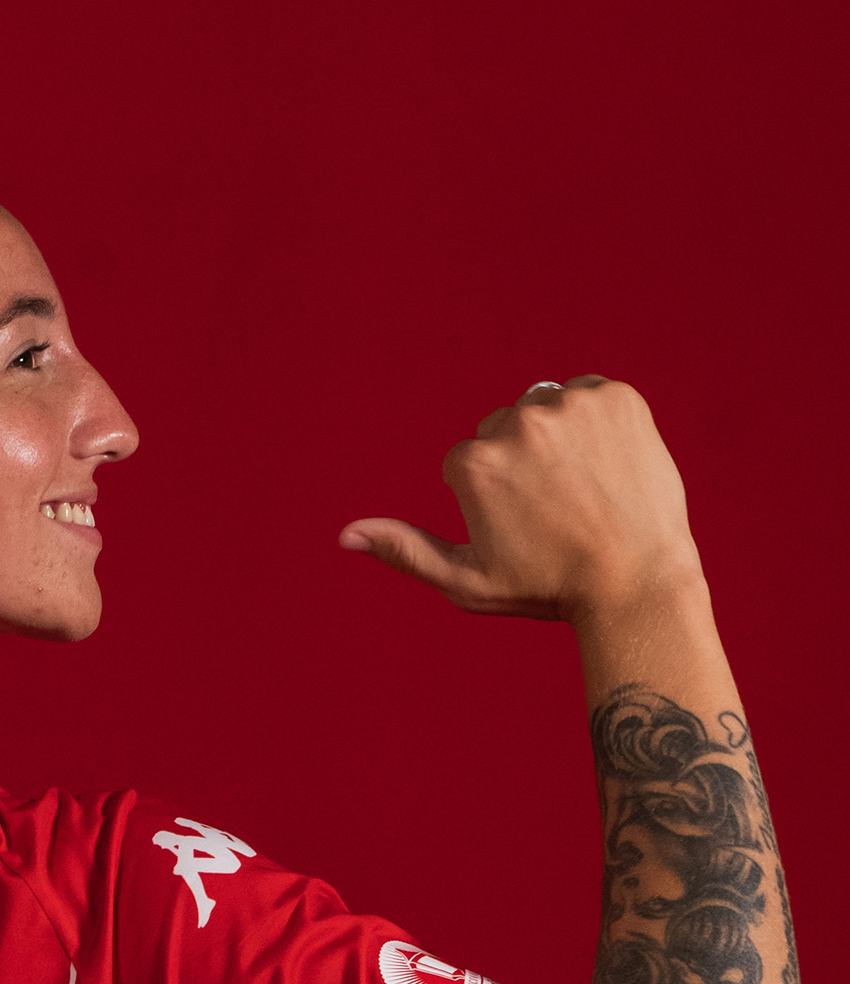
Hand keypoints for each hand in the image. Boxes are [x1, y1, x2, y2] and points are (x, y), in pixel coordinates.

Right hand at [339, 378, 703, 622]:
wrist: (637, 584)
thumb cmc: (547, 589)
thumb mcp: (465, 580)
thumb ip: (404, 549)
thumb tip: (345, 534)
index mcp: (473, 465)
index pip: (468, 462)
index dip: (495, 500)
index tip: (526, 529)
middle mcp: (517, 424)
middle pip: (503, 429)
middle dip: (523, 462)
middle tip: (558, 511)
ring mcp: (570, 406)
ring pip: (546, 408)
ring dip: (559, 438)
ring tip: (585, 489)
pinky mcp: (616, 397)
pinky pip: (591, 394)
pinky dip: (599, 423)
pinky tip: (609, 466)